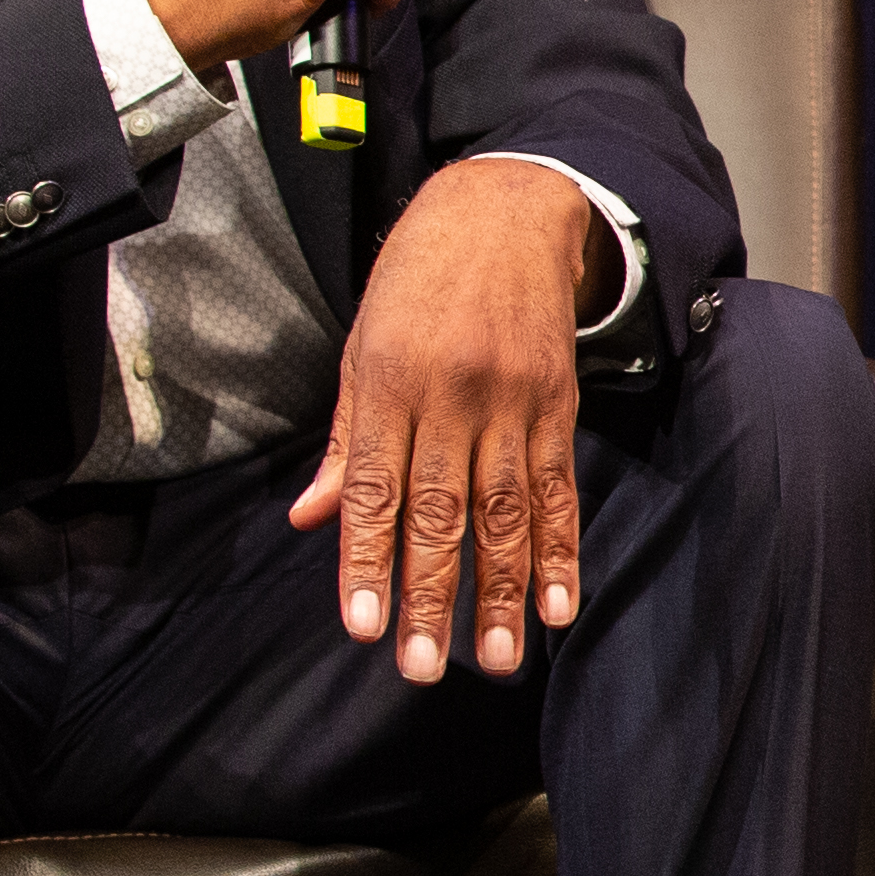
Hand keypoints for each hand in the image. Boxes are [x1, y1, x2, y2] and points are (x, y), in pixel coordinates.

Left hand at [291, 157, 600, 682]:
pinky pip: (559, 489)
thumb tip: (313, 516)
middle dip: (432, 595)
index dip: (369, 562)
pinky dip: (561, 550)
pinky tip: (560, 602)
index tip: (364, 627)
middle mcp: (453, 396)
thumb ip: (345, 438)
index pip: (376, 490)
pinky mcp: (558, 404)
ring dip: (504, 590)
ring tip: (498, 656)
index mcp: (390, 382)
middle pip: (441, 512)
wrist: (508, 210)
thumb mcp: (362, 344)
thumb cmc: (419, 279)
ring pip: (506, 511)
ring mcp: (512, 401)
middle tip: (422, 666)